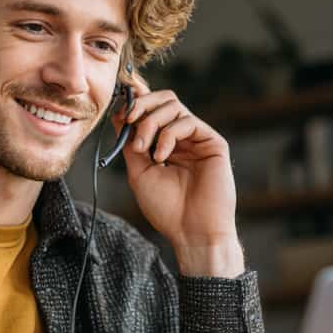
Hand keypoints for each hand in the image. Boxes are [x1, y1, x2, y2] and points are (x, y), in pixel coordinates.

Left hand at [113, 79, 243, 276]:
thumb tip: (119, 114)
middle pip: (164, 99)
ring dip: (151, 122)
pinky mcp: (213, 143)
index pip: (152, 110)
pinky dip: (169, 135)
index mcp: (166, 143)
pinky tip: (162, 157)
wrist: (191, 233)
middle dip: (142, 105)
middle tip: (128, 120)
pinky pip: (188, 122)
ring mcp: (199, 139)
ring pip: (173, 105)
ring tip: (143, 150)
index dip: (135, 103)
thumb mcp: (139, 172)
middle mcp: (183, 138)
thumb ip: (130, 142)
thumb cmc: (166, 209)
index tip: (118, 111)